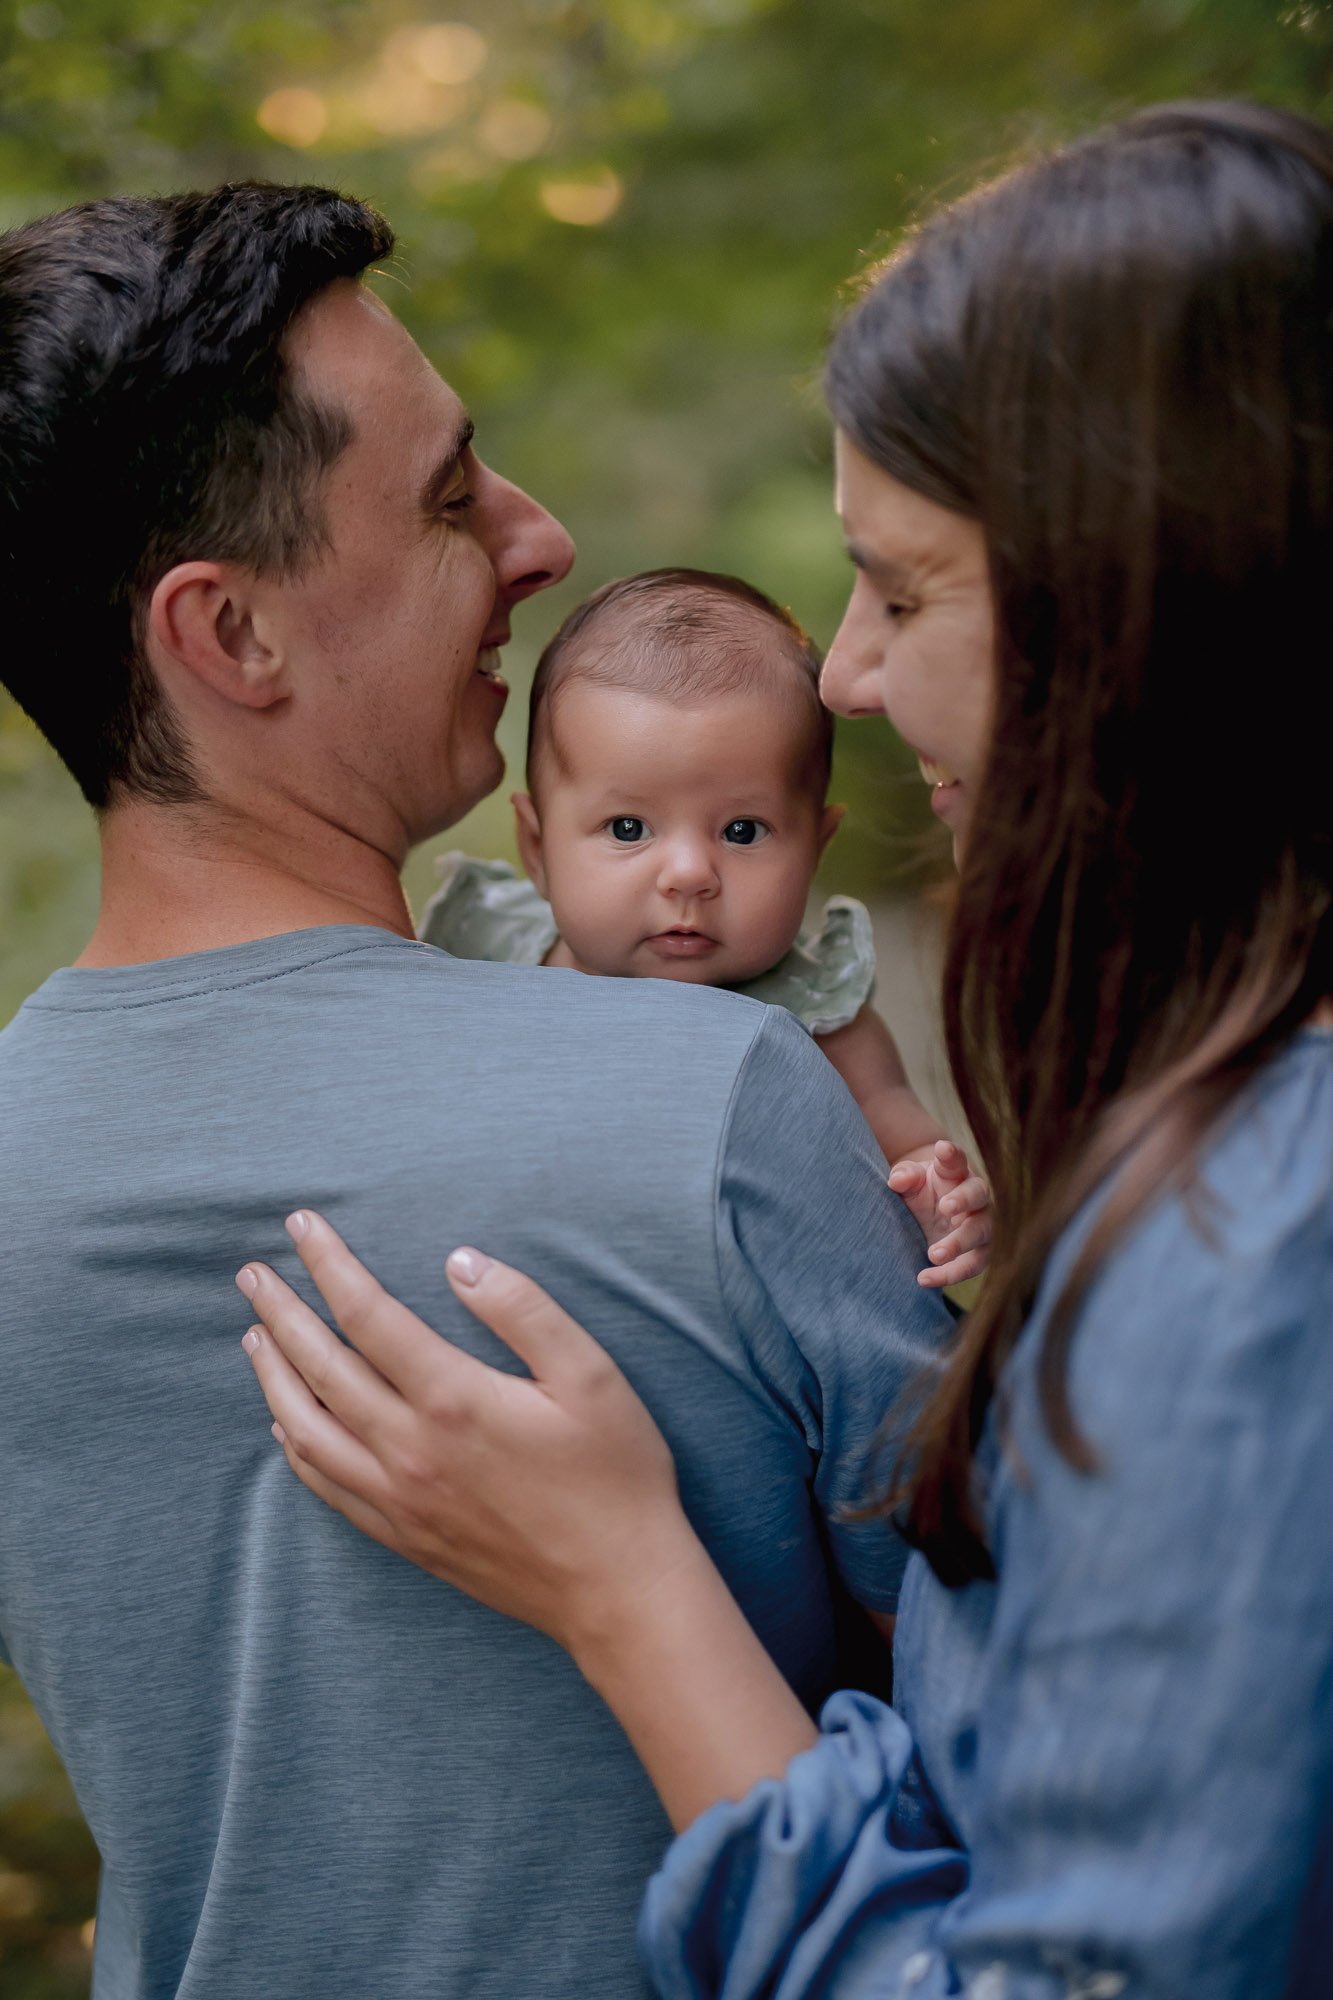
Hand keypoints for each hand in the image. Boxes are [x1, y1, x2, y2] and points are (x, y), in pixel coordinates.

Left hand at [235, 1212, 701, 1664]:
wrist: (618, 1589)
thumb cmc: (616, 1476)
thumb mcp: (591, 1375)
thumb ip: (522, 1310)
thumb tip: (459, 1260)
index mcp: (453, 1399)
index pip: (369, 1314)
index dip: (329, 1264)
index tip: (300, 1225)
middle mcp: (410, 1449)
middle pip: (322, 1367)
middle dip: (282, 1312)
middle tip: (250, 1274)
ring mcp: (400, 1499)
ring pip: (308, 1430)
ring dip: (273, 1377)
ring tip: (254, 1337)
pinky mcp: (403, 1536)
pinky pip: (327, 1486)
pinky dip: (296, 1448)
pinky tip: (286, 1423)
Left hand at [887, 1140, 992, 1286]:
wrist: (931, 1215)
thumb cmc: (921, 1190)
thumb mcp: (909, 1180)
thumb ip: (904, 1176)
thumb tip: (897, 1181)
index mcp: (956, 1172)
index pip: (956, 1160)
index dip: (951, 1154)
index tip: (941, 1149)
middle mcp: (975, 1196)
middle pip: (978, 1194)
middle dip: (964, 1200)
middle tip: (945, 1207)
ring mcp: (981, 1224)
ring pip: (981, 1233)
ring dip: (960, 1243)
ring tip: (933, 1254)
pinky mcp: (979, 1252)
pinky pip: (972, 1265)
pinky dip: (950, 1274)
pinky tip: (924, 1278)